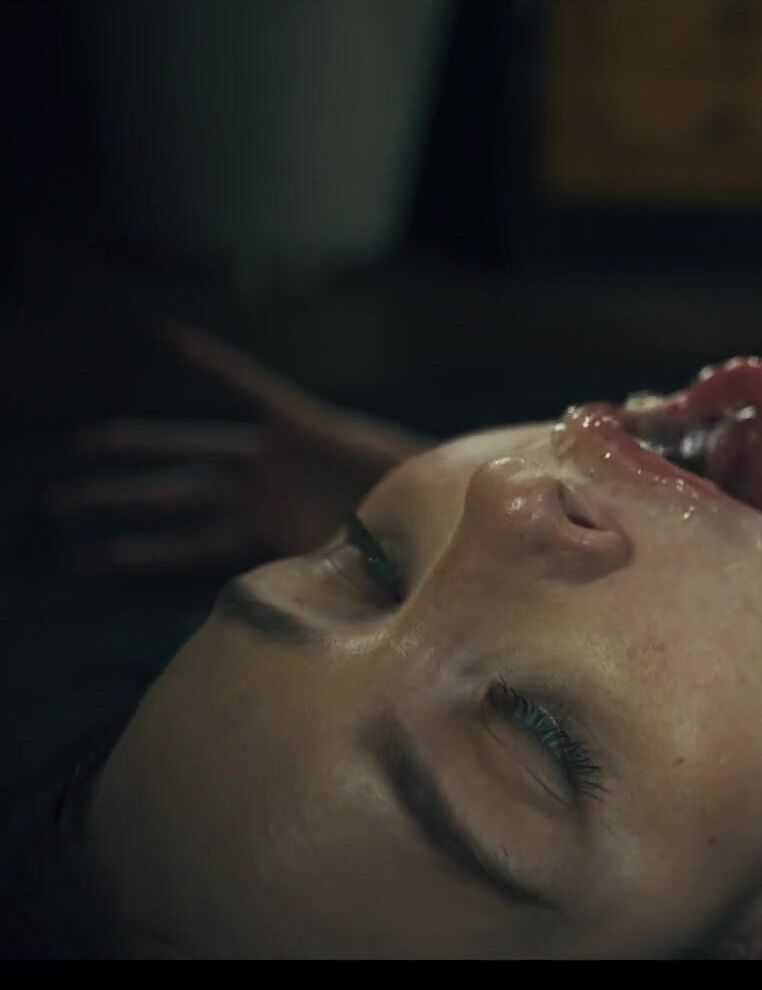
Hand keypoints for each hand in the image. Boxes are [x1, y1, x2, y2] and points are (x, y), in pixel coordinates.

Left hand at [45, 321, 432, 573]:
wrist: (454, 511)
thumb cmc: (412, 556)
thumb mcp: (353, 587)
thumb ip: (312, 598)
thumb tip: (271, 632)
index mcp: (267, 538)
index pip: (189, 547)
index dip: (140, 553)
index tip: (88, 560)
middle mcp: (263, 497)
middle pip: (176, 495)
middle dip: (117, 497)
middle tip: (56, 501)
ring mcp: (279, 459)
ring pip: (195, 450)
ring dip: (140, 446)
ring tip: (82, 446)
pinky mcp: (305, 423)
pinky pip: (249, 386)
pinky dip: (209, 360)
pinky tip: (161, 332)